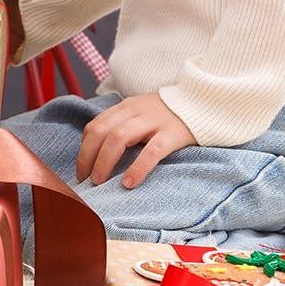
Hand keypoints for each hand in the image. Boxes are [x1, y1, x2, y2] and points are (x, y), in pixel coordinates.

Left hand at [77, 93, 195, 188]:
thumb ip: (123, 127)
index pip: (95, 126)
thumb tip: (100, 156)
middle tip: (85, 180)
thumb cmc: (168, 115)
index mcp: (125, 107)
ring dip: (104, 162)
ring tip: (99, 182)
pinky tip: (128, 183)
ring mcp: (154, 121)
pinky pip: (152, 151)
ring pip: (119, 138)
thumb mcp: (141, 114)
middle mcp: (135, 111)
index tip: (80, 171)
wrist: (204, 102)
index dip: (83, 149)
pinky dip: (137, 168)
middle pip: (102, 132)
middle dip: (88, 157)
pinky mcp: (173, 133)